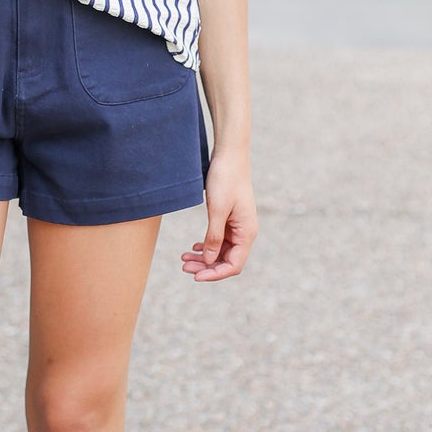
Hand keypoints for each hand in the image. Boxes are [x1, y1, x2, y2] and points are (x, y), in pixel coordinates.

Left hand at [181, 148, 257, 281]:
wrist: (229, 156)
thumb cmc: (226, 179)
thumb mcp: (217, 210)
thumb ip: (214, 236)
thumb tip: (209, 260)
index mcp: (247, 232)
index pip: (233, 265)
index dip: (215, 274)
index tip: (195, 276)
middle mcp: (245, 232)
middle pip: (226, 260)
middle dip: (206, 266)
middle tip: (184, 266)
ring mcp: (237, 226)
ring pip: (221, 251)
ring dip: (204, 257)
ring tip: (184, 258)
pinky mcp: (229, 219)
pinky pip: (219, 240)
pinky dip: (206, 245)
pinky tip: (194, 247)